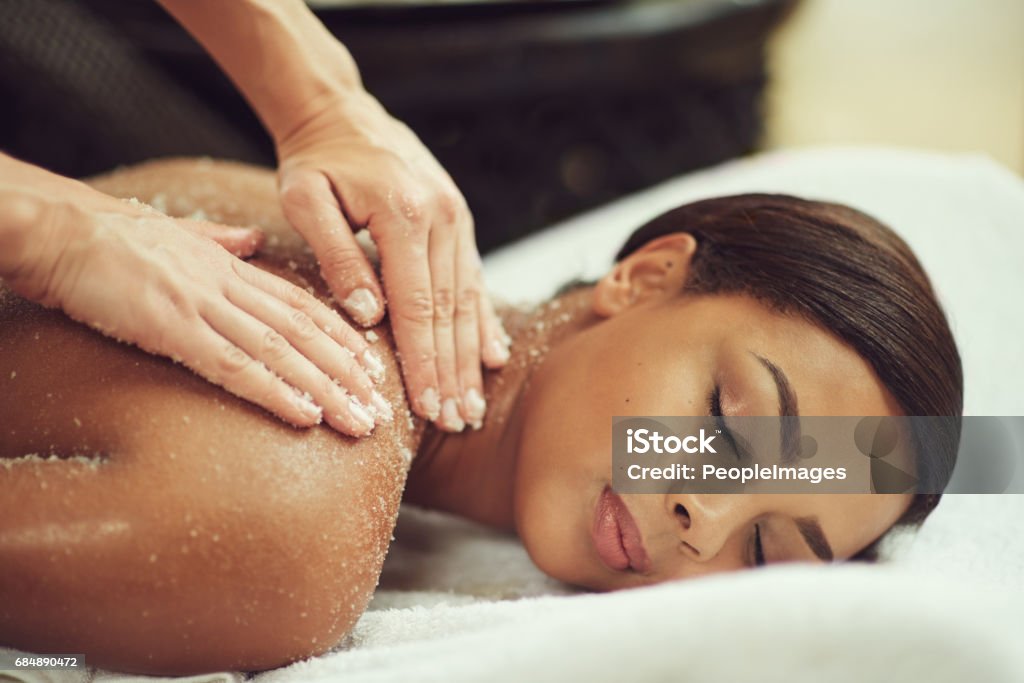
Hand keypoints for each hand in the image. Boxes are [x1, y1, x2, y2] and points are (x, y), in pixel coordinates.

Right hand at [0, 174, 389, 435]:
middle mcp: (228, 284)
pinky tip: (306, 416)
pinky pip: (234, 366)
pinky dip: (275, 392)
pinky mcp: (172, 328)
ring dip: (327, 390)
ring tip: (362, 422)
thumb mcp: (177, 233)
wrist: (56, 227)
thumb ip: (220, 239)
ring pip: (282, 352)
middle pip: (305, 332)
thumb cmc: (106, 236)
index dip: (342, 336)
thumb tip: (251, 240)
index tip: (372, 365)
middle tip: (382, 408)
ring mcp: (203, 305)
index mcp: (230, 266)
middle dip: (349, 373)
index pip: (302, 304)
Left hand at [275, 88, 509, 430]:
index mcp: (405, 214)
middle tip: (457, 421)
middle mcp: (443, 218)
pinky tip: (492, 356)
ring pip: (468, 301)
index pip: (418, 306)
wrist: (342, 113)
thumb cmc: (316, 160)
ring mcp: (458, 219)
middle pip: (450, 311)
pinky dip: (484, 321)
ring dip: (471, 357)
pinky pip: (475, 279)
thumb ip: (337, 256)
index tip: (427, 408)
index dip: (424, 362)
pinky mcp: (460, 222)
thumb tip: (371, 316)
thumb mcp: (305, 199)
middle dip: (453, 372)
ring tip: (473, 404)